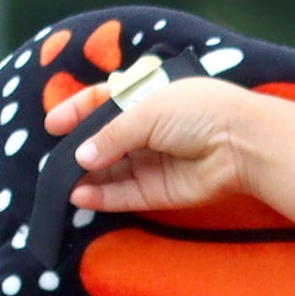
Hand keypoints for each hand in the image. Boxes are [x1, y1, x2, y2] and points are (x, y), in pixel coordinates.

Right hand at [52, 74, 259, 213]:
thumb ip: (110, 135)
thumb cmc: (197, 111)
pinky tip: (78, 195)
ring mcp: (152, 162)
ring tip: (60, 182)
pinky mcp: (158, 191)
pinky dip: (100, 196)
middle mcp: (147, 130)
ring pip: (109, 171)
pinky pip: (123, 195)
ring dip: (84, 177)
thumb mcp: (145, 111)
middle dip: (78, 150)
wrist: (241, 143)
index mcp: (146, 99)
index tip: (53, 124)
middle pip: (103, 141)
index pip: (102, 102)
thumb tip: (80, 157)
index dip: (77, 111)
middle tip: (54, 160)